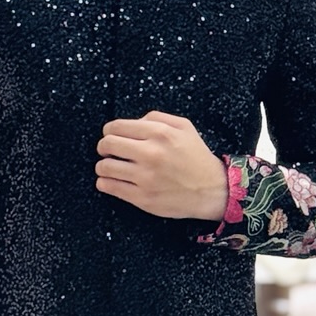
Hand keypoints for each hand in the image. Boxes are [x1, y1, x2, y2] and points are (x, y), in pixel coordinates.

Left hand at [96, 110, 227, 220]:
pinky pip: (110, 187)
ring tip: (109, 167)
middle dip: (103, 146)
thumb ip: (157, 118)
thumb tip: (133, 122)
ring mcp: (145, 177)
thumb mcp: (184, 127)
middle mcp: (151, 154)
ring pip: (105, 167)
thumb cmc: (197, 158)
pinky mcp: (143, 197)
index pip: (117, 127)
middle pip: (108, 144)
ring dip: (102, 166)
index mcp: (160, 134)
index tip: (110, 135)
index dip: (109, 130)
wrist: (212, 190)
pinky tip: (110, 181)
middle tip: (106, 150)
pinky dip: (104, 182)